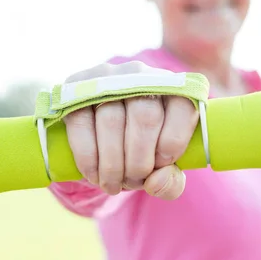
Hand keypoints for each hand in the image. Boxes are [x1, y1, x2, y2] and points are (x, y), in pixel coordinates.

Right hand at [63, 61, 198, 199]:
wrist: (97, 132)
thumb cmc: (139, 148)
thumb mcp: (160, 165)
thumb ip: (170, 180)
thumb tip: (155, 183)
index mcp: (171, 87)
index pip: (182, 106)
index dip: (174, 142)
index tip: (162, 164)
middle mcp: (140, 75)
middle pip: (145, 116)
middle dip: (139, 161)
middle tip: (133, 182)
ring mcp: (107, 78)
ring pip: (111, 120)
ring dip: (112, 164)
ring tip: (113, 184)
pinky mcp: (77, 87)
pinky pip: (81, 123)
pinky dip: (88, 157)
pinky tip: (93, 174)